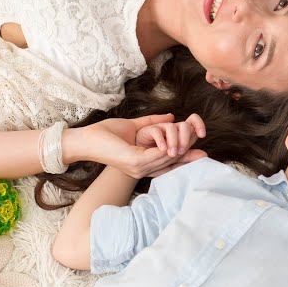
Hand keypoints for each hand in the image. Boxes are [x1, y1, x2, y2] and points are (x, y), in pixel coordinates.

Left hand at [73, 114, 207, 178]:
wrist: (86, 140)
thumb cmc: (104, 134)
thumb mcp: (134, 127)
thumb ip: (152, 123)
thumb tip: (171, 117)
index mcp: (144, 164)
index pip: (170, 163)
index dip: (187, 155)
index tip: (201, 147)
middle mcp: (143, 170)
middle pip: (174, 159)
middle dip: (189, 146)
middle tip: (201, 133)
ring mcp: (140, 168)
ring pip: (169, 156)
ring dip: (182, 142)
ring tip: (192, 130)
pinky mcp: (136, 162)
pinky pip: (159, 153)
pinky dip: (170, 142)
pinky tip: (178, 133)